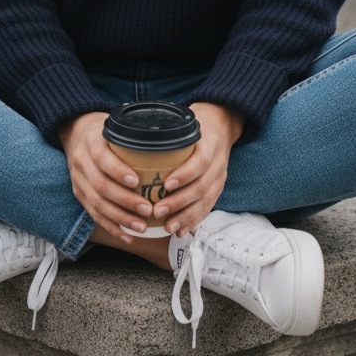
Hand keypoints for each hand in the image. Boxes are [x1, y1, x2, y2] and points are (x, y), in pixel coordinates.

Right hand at [58, 112, 154, 242]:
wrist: (76, 133)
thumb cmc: (104, 132)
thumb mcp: (115, 127)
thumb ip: (133, 137)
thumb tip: (168, 145)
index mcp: (91, 142)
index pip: (102, 158)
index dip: (118, 171)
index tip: (137, 181)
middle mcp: (81, 162)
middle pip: (101, 186)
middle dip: (125, 201)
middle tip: (147, 209)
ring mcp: (78, 180)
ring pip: (96, 204)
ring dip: (120, 218)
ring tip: (141, 226)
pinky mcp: (79, 194)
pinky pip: (93, 214)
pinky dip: (111, 227)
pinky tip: (127, 235)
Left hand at [150, 102, 243, 238]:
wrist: (221, 127)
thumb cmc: (196, 126)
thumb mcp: (186, 124)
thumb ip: (168, 134)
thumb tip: (134, 142)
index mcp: (210, 144)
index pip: (201, 161)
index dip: (185, 175)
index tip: (166, 185)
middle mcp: (218, 163)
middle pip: (201, 186)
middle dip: (179, 202)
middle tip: (158, 211)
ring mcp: (220, 178)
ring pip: (205, 201)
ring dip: (186, 216)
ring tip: (168, 226)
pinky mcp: (218, 189)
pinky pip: (208, 208)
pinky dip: (194, 221)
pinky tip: (180, 230)